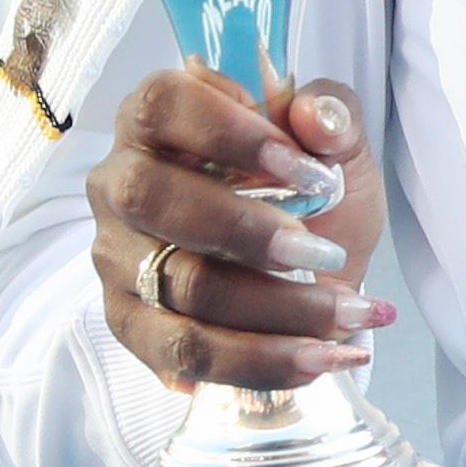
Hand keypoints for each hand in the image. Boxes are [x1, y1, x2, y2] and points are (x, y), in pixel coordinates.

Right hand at [87, 68, 391, 391]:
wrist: (315, 268)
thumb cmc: (310, 193)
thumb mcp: (335, 147)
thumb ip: (332, 117)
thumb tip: (315, 119)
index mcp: (158, 120)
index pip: (163, 105)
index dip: (229, 134)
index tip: (307, 169)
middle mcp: (120, 184)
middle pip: (152, 199)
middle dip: (248, 231)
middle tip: (324, 252)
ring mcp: (118, 258)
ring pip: (182, 286)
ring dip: (277, 307)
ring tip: (347, 315)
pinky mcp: (132, 324)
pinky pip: (187, 353)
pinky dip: (263, 360)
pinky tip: (321, 357)